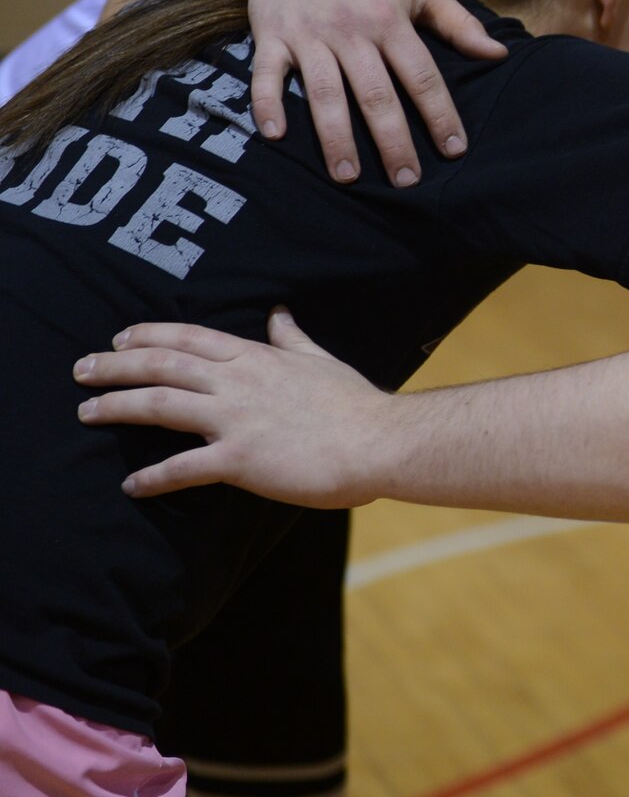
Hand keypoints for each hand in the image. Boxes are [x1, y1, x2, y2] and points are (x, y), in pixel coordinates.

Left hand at [76, 309, 389, 507]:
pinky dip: (153, 477)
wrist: (379, 441)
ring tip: (87, 412)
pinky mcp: (240, 460)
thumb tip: (278, 312)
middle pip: (162, 365)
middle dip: (115, 365)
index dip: (148, 335)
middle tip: (82, 369)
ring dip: (117, 406)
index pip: (189, 337)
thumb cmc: (356, 404)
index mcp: (256, 358)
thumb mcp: (321, 360)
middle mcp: (238, 382)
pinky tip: (132, 484)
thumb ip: (292, 338)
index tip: (118, 338)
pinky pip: (184, 468)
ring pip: (160, 404)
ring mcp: (236, 419)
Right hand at [249, 0, 503, 182]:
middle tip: (406, 180)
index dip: (439, 113)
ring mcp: (308, 34)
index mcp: (390, 19)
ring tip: (348, 177)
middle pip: (376, 93)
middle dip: (392, 139)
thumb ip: (459, 24)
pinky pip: (267, 73)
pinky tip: (277, 134)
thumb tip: (499, 55)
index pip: (421, 75)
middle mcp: (351, 29)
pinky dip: (268, 103)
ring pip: (325, 91)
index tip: (454, 150)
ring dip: (335, 136)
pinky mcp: (271, 35)